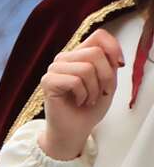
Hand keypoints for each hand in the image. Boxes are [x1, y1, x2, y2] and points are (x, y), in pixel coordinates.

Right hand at [40, 29, 122, 159]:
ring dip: (94, 88)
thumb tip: (112, 54)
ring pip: (86, 68)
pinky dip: (83, 94)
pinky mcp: (48, 82)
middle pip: (95, 53)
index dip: (113, 48)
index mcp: (79, 55)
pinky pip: (75, 81)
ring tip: (90, 99)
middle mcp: (65, 58)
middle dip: (106, 76)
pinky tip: (80, 102)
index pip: (99, 36)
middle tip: (103, 92)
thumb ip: (109, 63)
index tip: (119, 65)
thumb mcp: (107, 81)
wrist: (74, 130)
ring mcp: (54, 69)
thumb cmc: (89, 108)